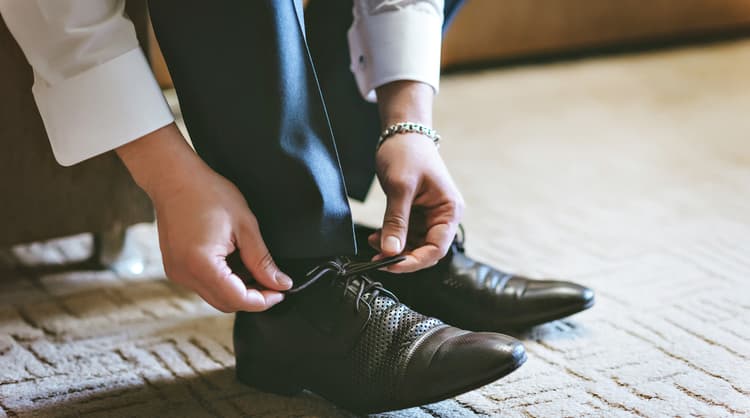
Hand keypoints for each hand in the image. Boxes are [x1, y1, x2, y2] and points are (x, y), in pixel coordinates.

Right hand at [116, 124, 291, 311]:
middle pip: (226, 303)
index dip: (264, 300)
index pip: (238, 299)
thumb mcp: (245, 225)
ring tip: (256, 269)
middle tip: (274, 283)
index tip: (282, 291)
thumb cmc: (209, 193)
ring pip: (215, 297)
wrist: (173, 177)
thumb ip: (262, 260)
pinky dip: (223, 282)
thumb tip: (281, 284)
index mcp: (202, 264)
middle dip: (252, 298)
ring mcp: (177, 273)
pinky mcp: (175, 268)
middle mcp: (185, 274)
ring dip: (238, 290)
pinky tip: (236, 264)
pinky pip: (204, 285)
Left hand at [371, 132, 463, 272]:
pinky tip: (377, 236)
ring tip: (374, 243)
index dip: (415, 261)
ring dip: (395, 248)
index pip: (437, 249)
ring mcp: (430, 216)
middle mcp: (443, 216)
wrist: (402, 134)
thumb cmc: (407, 153)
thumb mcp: (400, 187)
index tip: (391, 264)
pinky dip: (392, 238)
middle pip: (426, 250)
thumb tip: (391, 251)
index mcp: (449, 210)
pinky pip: (406, 234)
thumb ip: (396, 221)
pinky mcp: (417, 214)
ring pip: (414, 245)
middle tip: (378, 258)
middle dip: (403, 256)